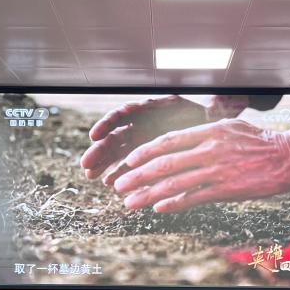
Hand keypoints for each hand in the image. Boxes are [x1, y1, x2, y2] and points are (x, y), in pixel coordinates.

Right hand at [80, 95, 211, 182]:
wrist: (204, 122)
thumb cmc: (197, 112)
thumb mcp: (194, 107)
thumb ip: (191, 109)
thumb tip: (200, 109)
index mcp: (147, 109)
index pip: (121, 115)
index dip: (106, 124)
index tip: (94, 136)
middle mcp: (139, 124)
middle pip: (115, 136)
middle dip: (100, 150)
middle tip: (86, 165)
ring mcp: (140, 140)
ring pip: (117, 152)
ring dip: (104, 163)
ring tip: (91, 175)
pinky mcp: (144, 154)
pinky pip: (129, 164)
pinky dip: (119, 172)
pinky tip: (109, 182)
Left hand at [109, 119, 289, 212]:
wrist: (289, 157)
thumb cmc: (260, 141)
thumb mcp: (231, 126)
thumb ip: (204, 133)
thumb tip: (179, 141)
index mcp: (208, 131)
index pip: (168, 141)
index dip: (145, 152)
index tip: (128, 161)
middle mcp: (209, 149)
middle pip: (164, 163)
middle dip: (137, 176)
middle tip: (119, 185)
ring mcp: (216, 170)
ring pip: (173, 184)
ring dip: (148, 194)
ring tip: (130, 202)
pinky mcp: (226, 189)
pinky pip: (193, 198)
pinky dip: (173, 203)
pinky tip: (158, 208)